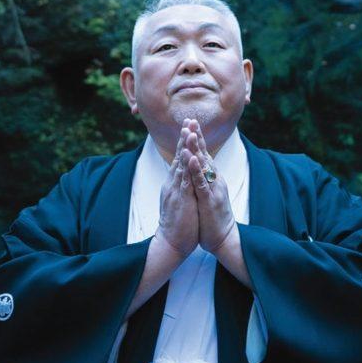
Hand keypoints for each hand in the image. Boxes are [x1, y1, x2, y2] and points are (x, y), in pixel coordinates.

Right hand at [156, 127, 199, 257]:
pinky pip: (184, 181)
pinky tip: (190, 157)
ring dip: (185, 148)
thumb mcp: (179, 198)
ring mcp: (176, 190)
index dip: (184, 141)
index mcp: (174, 182)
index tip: (189, 125)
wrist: (171, 242)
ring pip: (181, 165)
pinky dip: (188, 168)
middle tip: (188, 120)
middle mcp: (173, 183)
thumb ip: (180, 184)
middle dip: (184, 138)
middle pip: (179, 156)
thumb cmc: (178, 222)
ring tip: (189, 132)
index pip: (180, 157)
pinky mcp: (181, 200)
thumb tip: (182, 173)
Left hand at [181, 120, 236, 255]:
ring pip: (204, 165)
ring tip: (190, 133)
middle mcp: (215, 180)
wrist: (224, 238)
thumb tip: (200, 166)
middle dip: (197, 136)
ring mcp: (213, 189)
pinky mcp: (209, 200)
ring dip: (196, 148)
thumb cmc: (213, 217)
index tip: (190, 122)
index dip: (197, 138)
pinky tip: (192, 159)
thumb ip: (205, 179)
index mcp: (212, 178)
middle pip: (205, 154)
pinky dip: (197, 170)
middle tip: (191, 119)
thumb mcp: (208, 193)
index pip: (203, 154)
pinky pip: (202, 183)